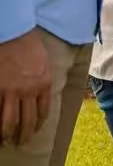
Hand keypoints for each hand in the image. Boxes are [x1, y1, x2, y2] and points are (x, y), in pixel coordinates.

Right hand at [0, 29, 50, 146]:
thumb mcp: (44, 62)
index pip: (43, 111)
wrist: (15, 32)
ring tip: (5, 141)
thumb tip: (40, 94)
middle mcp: (30, 90)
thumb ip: (42, 80)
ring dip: (7, 135)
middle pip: (27, 121)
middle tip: (19, 142)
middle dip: (23, 135)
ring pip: (9, 122)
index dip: (37, 124)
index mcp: (44, 82)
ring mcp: (12, 91)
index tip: (34, 131)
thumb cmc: (30, 45)